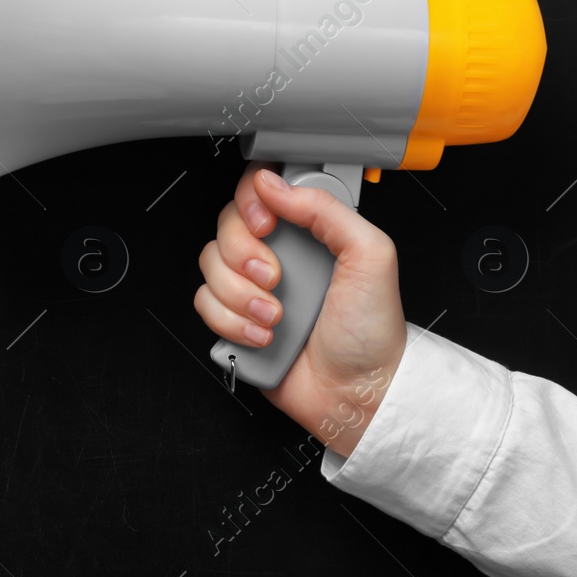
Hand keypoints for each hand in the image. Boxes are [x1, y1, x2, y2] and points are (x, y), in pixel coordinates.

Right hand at [194, 161, 407, 456]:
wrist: (357, 392)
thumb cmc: (371, 332)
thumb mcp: (370, 256)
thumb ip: (326, 209)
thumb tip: (274, 183)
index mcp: (306, 231)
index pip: (258, 191)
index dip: (250, 202)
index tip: (266, 225)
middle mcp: (275, 254)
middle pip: (225, 226)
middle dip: (244, 255)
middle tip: (276, 278)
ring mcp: (252, 287)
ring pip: (210, 267)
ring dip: (241, 296)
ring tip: (276, 316)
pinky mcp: (235, 320)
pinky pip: (205, 304)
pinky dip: (231, 322)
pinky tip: (262, 334)